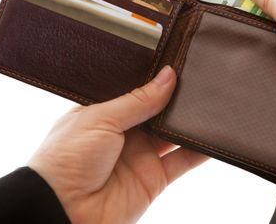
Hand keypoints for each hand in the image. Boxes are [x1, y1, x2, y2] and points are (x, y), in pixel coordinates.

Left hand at [28, 66, 207, 223]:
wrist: (61, 210)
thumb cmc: (65, 159)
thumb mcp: (100, 118)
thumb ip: (138, 100)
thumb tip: (168, 76)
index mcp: (104, 113)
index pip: (137, 92)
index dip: (156, 81)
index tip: (178, 66)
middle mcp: (124, 134)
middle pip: (158, 112)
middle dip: (176, 99)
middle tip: (199, 81)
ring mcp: (140, 156)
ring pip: (173, 135)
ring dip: (190, 123)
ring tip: (211, 103)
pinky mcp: (154, 180)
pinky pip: (182, 162)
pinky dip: (199, 152)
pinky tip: (213, 137)